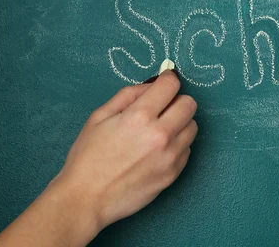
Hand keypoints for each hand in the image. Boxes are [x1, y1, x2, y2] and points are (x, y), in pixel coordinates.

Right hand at [51, 70, 197, 232]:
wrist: (86, 199)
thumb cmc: (88, 157)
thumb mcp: (99, 117)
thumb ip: (129, 95)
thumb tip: (152, 84)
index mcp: (139, 117)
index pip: (172, 85)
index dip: (168, 79)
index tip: (165, 82)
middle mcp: (160, 135)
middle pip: (189, 104)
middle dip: (177, 101)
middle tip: (162, 108)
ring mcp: (170, 156)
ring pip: (192, 127)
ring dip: (179, 124)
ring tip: (159, 131)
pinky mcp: (174, 174)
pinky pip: (187, 149)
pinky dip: (177, 145)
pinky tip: (158, 151)